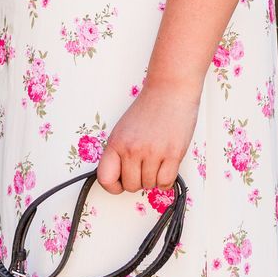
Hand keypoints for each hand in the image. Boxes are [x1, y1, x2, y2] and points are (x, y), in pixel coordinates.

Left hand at [95, 76, 198, 195]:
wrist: (170, 90)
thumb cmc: (149, 109)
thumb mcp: (124, 129)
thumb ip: (119, 153)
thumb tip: (119, 177)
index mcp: (116, 142)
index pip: (105, 178)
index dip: (113, 186)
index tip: (120, 182)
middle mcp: (132, 149)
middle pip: (131, 186)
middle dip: (138, 180)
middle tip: (144, 165)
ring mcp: (152, 152)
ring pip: (149, 185)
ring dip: (154, 177)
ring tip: (156, 159)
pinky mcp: (172, 154)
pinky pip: (166, 183)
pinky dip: (167, 179)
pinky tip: (166, 164)